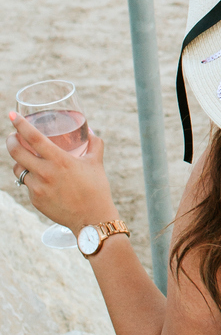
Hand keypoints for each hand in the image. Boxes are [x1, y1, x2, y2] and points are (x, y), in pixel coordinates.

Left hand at [7, 111, 117, 231]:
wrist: (92, 219)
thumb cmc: (97, 189)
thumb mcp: (96, 163)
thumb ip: (94, 143)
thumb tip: (90, 131)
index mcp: (60, 160)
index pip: (34, 138)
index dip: (20, 125)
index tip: (11, 115)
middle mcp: (45, 173)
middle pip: (16, 152)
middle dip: (11, 140)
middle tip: (13, 136)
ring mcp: (38, 188)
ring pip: (18, 169)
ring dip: (19, 161)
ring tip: (26, 157)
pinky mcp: (35, 200)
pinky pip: (27, 185)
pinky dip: (31, 178)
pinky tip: (40, 179)